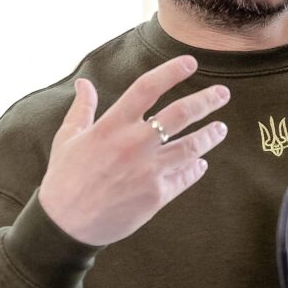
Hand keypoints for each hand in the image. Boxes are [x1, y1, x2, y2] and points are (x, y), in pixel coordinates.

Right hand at [36, 54, 229, 247]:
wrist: (67, 225)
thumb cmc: (64, 178)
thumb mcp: (68, 138)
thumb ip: (82, 109)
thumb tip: (84, 83)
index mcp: (111, 126)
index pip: (147, 89)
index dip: (171, 72)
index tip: (190, 63)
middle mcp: (134, 145)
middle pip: (180, 115)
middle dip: (206, 101)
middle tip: (223, 94)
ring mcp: (148, 172)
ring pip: (190, 147)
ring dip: (210, 136)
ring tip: (221, 128)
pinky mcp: (156, 196)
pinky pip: (184, 177)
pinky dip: (195, 169)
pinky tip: (201, 163)